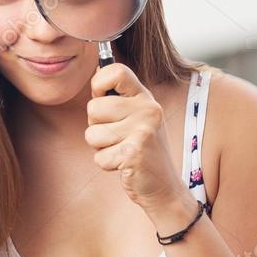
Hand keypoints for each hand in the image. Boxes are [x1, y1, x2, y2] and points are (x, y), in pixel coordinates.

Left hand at [84, 62, 185, 214]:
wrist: (165, 187)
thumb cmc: (143, 150)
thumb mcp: (136, 117)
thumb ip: (118, 96)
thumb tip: (97, 69)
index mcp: (145, 97)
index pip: (115, 71)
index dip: (99, 84)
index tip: (103, 99)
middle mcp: (147, 109)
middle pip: (93, 108)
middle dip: (96, 127)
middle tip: (117, 137)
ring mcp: (142, 131)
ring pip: (91, 134)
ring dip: (100, 148)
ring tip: (121, 150)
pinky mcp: (134, 153)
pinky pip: (99, 156)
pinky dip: (106, 164)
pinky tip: (124, 165)